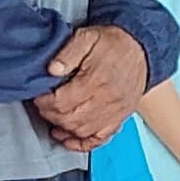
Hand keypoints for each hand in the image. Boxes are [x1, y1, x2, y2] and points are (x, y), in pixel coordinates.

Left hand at [29, 23, 147, 146]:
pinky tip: (70, 139)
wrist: (141, 49)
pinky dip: (83, 143)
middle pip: (70, 119)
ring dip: (64, 129)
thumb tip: (52, 69)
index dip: (44, 102)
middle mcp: (107, 100)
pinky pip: (100, 138)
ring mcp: (114, 111)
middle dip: (50, 115)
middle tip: (43, 106)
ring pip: (83, 131)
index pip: (62, 102)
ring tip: (53, 118)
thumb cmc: (113, 44)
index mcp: (96, 80)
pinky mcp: (119, 117)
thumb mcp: (87, 37)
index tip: (38, 96)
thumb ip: (68, 52)